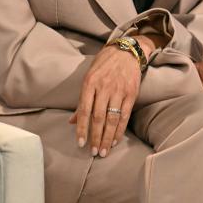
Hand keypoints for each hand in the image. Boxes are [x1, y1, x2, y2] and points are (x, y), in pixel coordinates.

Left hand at [68, 43, 141, 157]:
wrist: (126, 51)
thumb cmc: (104, 64)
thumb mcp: (89, 77)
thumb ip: (82, 100)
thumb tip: (72, 121)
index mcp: (90, 83)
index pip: (85, 110)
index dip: (82, 128)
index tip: (81, 143)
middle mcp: (104, 87)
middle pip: (98, 117)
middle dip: (95, 137)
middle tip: (94, 152)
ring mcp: (118, 90)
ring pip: (112, 119)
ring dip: (107, 137)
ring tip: (104, 151)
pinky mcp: (131, 93)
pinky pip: (125, 115)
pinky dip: (120, 129)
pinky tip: (115, 139)